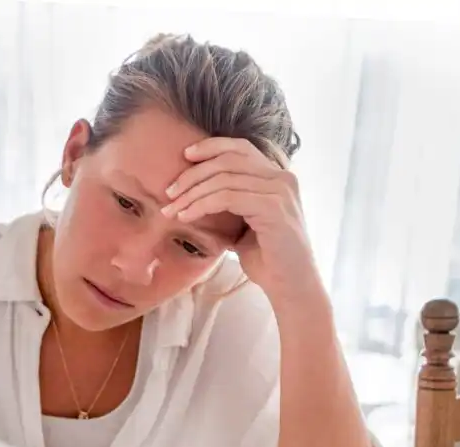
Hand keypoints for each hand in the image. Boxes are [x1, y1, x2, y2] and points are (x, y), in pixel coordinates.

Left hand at [163, 137, 323, 306]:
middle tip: (169, 191)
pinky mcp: (273, 208)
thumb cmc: (267, 259)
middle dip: (193, 174)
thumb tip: (195, 195)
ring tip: (171, 209)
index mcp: (277, 177)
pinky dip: (201, 205)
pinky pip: (227, 197)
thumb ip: (229, 204)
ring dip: (192, 193)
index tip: (185, 155)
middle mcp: (282, 178)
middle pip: (228, 160)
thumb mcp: (244, 224)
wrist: (291, 286)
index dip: (211, 147)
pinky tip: (186, 216)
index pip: (241, 147)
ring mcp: (280, 191)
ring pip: (224, 179)